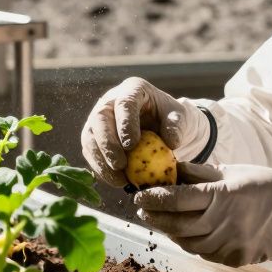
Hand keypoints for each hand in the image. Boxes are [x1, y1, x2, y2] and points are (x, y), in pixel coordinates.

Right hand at [80, 77, 209, 186]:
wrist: (164, 129)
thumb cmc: (173, 120)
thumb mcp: (182, 118)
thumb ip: (177, 127)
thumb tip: (171, 142)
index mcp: (133, 90)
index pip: (124, 103)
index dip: (125, 124)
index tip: (131, 145)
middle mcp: (111, 101)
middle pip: (100, 119)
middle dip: (107, 144)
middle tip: (120, 165)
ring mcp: (99, 119)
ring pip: (89, 137)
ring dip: (101, 160)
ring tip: (119, 180)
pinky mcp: (94, 137)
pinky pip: (90, 153)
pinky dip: (101, 169)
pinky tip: (116, 181)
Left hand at [134, 163, 271, 266]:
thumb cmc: (267, 185)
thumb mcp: (234, 171)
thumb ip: (200, 174)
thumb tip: (169, 170)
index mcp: (223, 196)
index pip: (177, 199)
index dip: (154, 198)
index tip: (140, 195)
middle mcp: (224, 223)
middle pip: (177, 224)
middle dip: (155, 217)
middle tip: (142, 209)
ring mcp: (230, 245)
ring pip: (187, 242)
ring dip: (170, 231)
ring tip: (160, 220)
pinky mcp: (235, 260)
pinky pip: (204, 252)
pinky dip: (190, 242)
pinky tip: (185, 232)